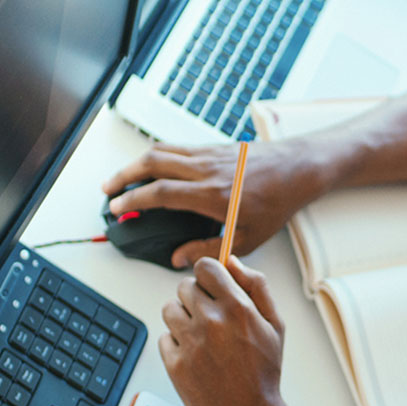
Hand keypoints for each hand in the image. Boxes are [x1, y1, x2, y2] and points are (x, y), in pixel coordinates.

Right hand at [102, 141, 324, 267]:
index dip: (133, 200)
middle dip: (124, 176)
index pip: (159, 194)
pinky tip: (152, 166)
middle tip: (108, 190)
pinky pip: (177, 147)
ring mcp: (208, 155)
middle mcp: (205, 170)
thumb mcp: (247, 237)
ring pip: (161, 151)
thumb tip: (179, 258)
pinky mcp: (213, 147)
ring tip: (122, 177)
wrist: (298, 169)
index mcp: (211, 195)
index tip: (117, 209)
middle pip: (152, 164)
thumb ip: (209, 249)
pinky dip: (157, 154)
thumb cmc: (277, 203)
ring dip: (136, 163)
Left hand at [159, 256, 309, 405]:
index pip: (206, 266)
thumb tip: (232, 261)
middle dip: (196, 298)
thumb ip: (257, 286)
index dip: (208, 273)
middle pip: (184, 286)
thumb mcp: (275, 325)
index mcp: (238, 307)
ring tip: (201, 338)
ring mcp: (191, 343)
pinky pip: (164, 337)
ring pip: (169, 310)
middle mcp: (212, 321)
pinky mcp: (175, 364)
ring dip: (182, 318)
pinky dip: (176, 344)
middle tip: (211, 318)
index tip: (212, 285)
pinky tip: (196, 357)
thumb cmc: (265, 372)